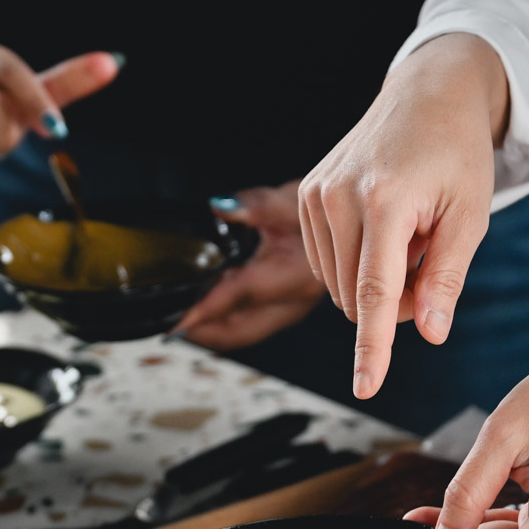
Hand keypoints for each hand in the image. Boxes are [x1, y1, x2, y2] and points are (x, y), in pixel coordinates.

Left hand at [175, 183, 326, 350]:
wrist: (363, 221)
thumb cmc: (337, 207)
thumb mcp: (296, 196)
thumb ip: (258, 204)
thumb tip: (221, 207)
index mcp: (297, 275)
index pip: (240, 296)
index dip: (204, 309)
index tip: (175, 320)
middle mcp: (291, 302)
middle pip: (235, 332)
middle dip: (198, 331)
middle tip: (166, 321)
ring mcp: (287, 310)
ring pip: (238, 332)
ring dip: (207, 326)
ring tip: (179, 311)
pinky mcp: (282, 310)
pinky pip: (245, 323)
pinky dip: (221, 317)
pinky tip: (206, 300)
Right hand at [298, 34, 508, 399]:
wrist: (428, 94)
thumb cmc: (456, 154)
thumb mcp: (470, 215)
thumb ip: (446, 277)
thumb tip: (428, 333)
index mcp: (387, 199)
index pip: (376, 291)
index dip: (373, 346)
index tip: (366, 387)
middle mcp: (340, 198)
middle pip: (360, 296)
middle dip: (395, 302)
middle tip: (428, 265)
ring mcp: (316, 196)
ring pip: (340, 286)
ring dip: (375, 282)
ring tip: (406, 237)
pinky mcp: (306, 197)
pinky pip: (327, 264)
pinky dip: (356, 263)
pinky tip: (380, 231)